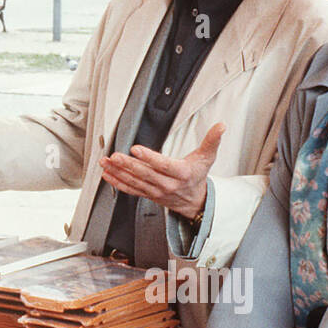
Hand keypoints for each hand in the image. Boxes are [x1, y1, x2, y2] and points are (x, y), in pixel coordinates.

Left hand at [98, 123, 225, 220]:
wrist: (195, 201)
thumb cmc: (198, 176)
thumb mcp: (207, 158)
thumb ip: (212, 141)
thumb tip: (221, 126)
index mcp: (181, 173)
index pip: (163, 165)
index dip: (149, 158)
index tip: (136, 149)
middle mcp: (167, 184)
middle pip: (145, 174)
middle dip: (128, 164)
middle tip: (114, 155)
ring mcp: (156, 191)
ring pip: (135, 182)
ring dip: (118, 172)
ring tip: (106, 162)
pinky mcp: (148, 194)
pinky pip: (131, 190)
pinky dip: (118, 183)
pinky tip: (107, 175)